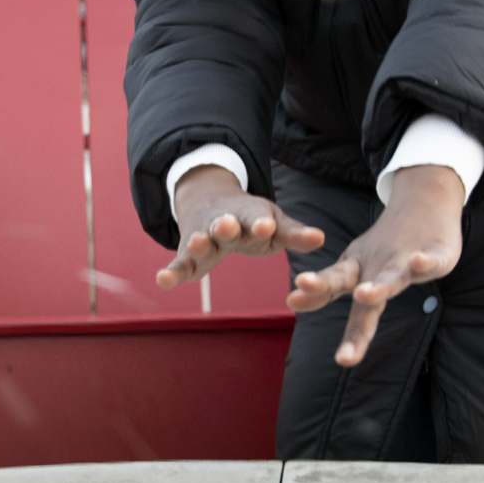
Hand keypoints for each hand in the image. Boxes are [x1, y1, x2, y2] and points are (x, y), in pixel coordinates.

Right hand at [158, 164, 325, 288]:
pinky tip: (162, 280)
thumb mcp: (274, 223)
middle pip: (226, 226)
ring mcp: (205, 239)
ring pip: (201, 242)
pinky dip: (171, 273)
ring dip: (199, 242)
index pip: (257, 221)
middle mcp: (226, 225)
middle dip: (227, 226)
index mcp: (251, 219)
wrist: (212, 201)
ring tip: (196, 242)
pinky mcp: (189, 256)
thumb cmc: (252, 218)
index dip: (262, 225)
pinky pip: (180, 265)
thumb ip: (294, 234)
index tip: (266, 225)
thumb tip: (321, 238)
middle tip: (228, 224)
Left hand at [288, 165, 464, 366]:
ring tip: (363, 294)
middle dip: (330, 286)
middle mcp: (378, 266)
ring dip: (378, 286)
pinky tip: (418, 262)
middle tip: (304, 284)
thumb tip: (290, 303)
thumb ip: (325, 291)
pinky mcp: (437, 254)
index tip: (291, 301)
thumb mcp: (352, 270)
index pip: (333, 284)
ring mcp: (406, 260)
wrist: (425, 202)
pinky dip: (425, 262)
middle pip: (354, 283)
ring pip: (392, 277)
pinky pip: (432, 261)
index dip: (315, 292)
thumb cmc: (384, 249)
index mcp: (357, 270)